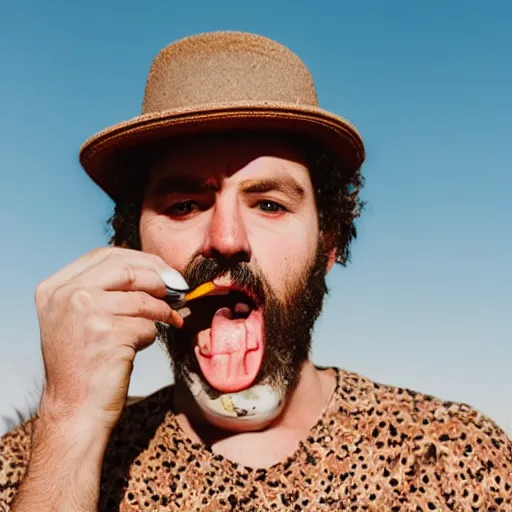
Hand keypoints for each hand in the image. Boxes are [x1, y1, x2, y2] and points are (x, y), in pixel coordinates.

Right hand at [34, 247, 182, 433]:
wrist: (75, 409)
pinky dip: (152, 333)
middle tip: (178, 288)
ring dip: (162, 310)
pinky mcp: (108, 333)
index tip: (163, 270)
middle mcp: (67, 295)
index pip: (104, 255)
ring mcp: (85, 313)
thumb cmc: (83, 363)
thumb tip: (152, 269)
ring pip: (142, 297)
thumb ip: (103, 288)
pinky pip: (147, 324)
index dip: (140, 259)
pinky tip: (142, 344)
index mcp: (56, 287)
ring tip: (167, 319)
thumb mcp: (78, 316)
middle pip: (126, 268)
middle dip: (159, 276)